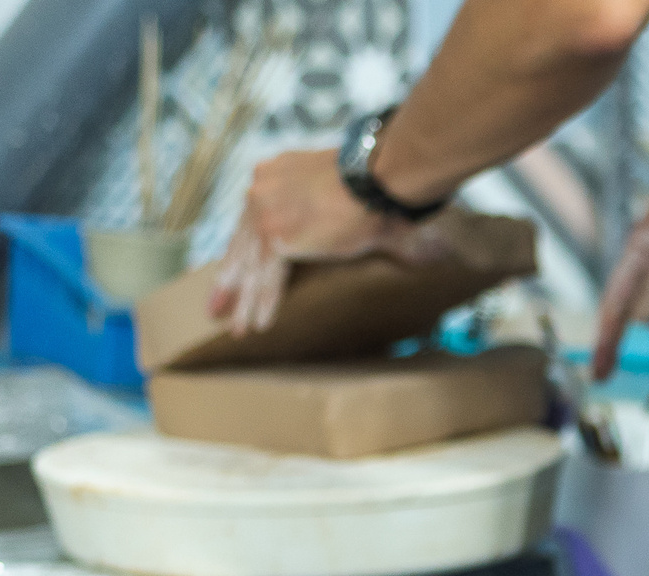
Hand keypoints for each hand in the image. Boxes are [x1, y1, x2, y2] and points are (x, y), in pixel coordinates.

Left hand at [207, 149, 452, 334]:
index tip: (234, 271)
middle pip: (240, 244)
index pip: (252, 220)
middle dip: (229, 279)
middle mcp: (260, 190)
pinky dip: (262, 304)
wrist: (377, 178)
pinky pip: (266, 279)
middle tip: (216, 305)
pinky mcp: (276, 237)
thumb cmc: (380, 187)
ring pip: (250, 267)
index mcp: (274, 175)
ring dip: (243, 301)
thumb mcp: (355, 200)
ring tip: (236, 327)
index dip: (243, 250)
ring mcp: (264, 213)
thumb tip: (432, 250)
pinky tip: (258, 326)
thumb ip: (364, 222)